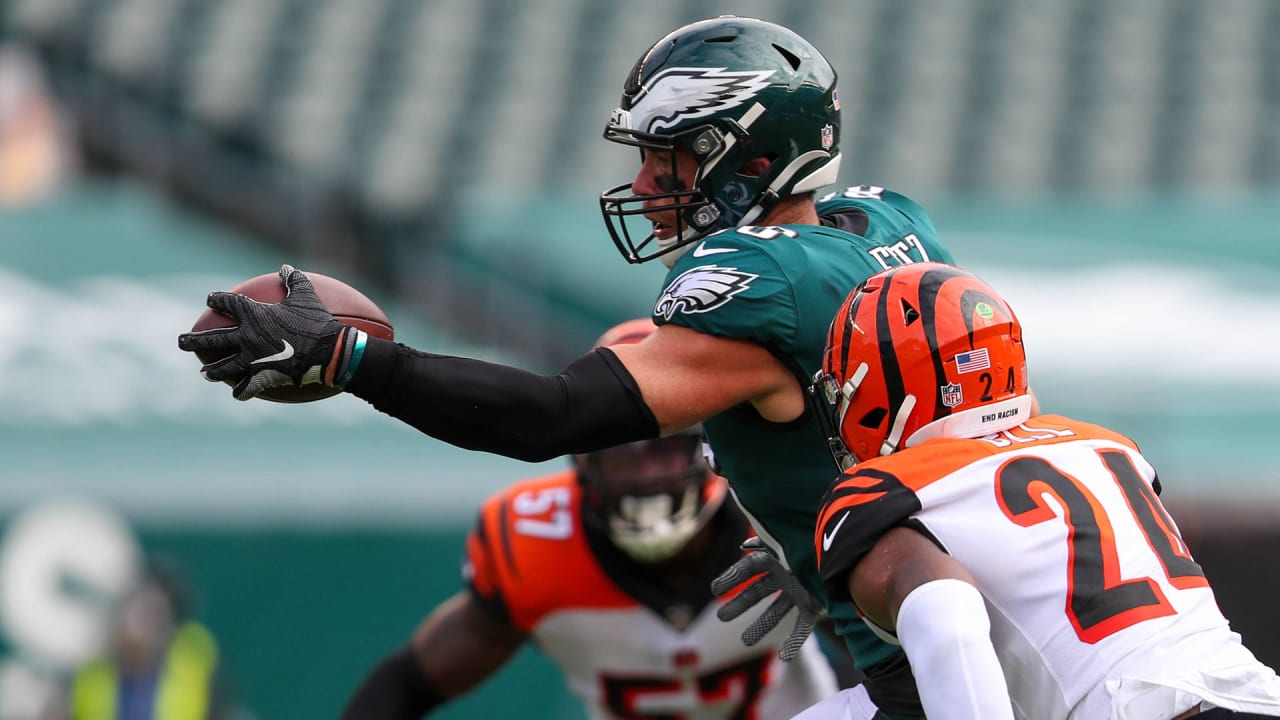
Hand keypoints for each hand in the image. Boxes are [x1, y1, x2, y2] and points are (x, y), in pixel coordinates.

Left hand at [177, 265, 349, 400]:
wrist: (328, 351)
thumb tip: (286, 268)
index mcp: (253, 314)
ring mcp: (250, 359)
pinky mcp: (261, 378)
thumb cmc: (317, 322)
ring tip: (204, 372)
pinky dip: (242, 392)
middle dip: (192, 341)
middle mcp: (245, 337)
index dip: (217, 299)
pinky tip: (239, 395)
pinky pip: (246, 388)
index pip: (227, 303)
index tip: (210, 299)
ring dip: (211, 371)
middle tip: (181, 342)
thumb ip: (294, 280)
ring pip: (222, 367)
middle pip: (211, 338)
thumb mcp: (307, 296)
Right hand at [710, 537, 823, 661]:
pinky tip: (785, 657)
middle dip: (740, 604)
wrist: (850, 549)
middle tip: (722, 617)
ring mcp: (798, 592)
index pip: (748, 568)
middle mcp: (785, 575)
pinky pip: (801, 627)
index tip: (715, 590)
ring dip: (761, 626)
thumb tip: (745, 545)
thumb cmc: (817, 540)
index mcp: (778, 557)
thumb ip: (769, 539)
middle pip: (757, 592)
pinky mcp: (814, 605)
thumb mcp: (790, 537)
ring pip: (775, 612)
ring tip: (746, 642)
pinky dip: (794, 642)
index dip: (732, 577)